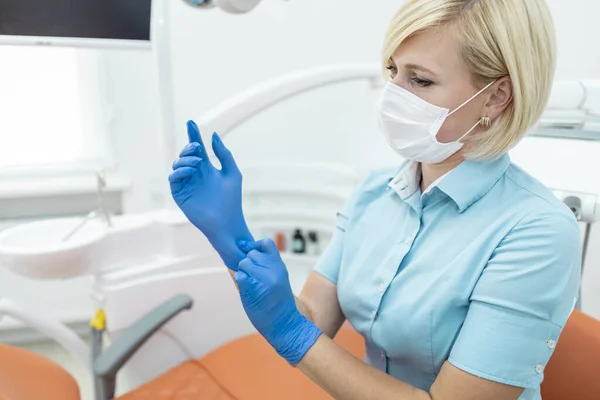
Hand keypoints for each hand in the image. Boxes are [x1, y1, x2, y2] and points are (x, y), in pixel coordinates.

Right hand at [169, 120, 253, 269]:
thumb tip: (213, 135)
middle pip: (185, 154)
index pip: (197, 148)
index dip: (193, 135)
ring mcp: (186, 183)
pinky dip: (180, 171)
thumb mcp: (232, 172)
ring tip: (198, 162)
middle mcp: (195, 174)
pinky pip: (173, 178)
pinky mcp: (179, 194)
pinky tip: (191, 170)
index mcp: (207, 168)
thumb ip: (224, 154)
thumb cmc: (232, 199)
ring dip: (186, 159)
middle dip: (189, 147)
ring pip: (177, 164)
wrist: (227, 221)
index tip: (191, 123)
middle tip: (198, 148)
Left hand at [234, 239, 321, 364]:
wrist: (285, 324)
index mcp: (279, 266)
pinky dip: (240, 280)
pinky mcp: (252, 289)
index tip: (252, 254)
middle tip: (254, 277)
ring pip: (243, 263)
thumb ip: (268, 266)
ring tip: (251, 284)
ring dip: (244, 272)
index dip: (256, 246)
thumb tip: (248, 251)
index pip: (266, 243)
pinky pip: (239, 275)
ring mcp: (262, 279)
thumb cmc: (280, 303)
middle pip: (251, 254)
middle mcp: (272, 269)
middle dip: (248, 263)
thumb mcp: (280, 278)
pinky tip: (246, 288)